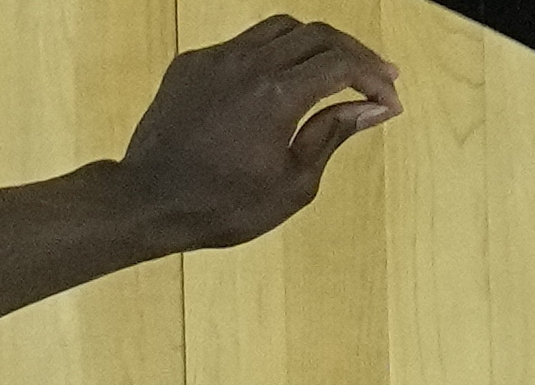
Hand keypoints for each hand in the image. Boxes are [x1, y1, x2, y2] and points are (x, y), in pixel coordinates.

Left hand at [115, 15, 400, 251]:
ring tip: (331, 71)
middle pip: (318, 34)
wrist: (146, 203)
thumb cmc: (217, 206)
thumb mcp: (291, 184)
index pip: (342, 63)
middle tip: (374, 77)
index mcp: (278, 94)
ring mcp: (216, 59)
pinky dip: (269, 56)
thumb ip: (333, 135)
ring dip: (313, 45)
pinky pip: (240, 45)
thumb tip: (370, 108)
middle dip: (353, 53)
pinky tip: (276, 83)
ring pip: (279, 29)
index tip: (388, 98)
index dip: (374, 76)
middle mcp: (248, 63)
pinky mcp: (190, 65)